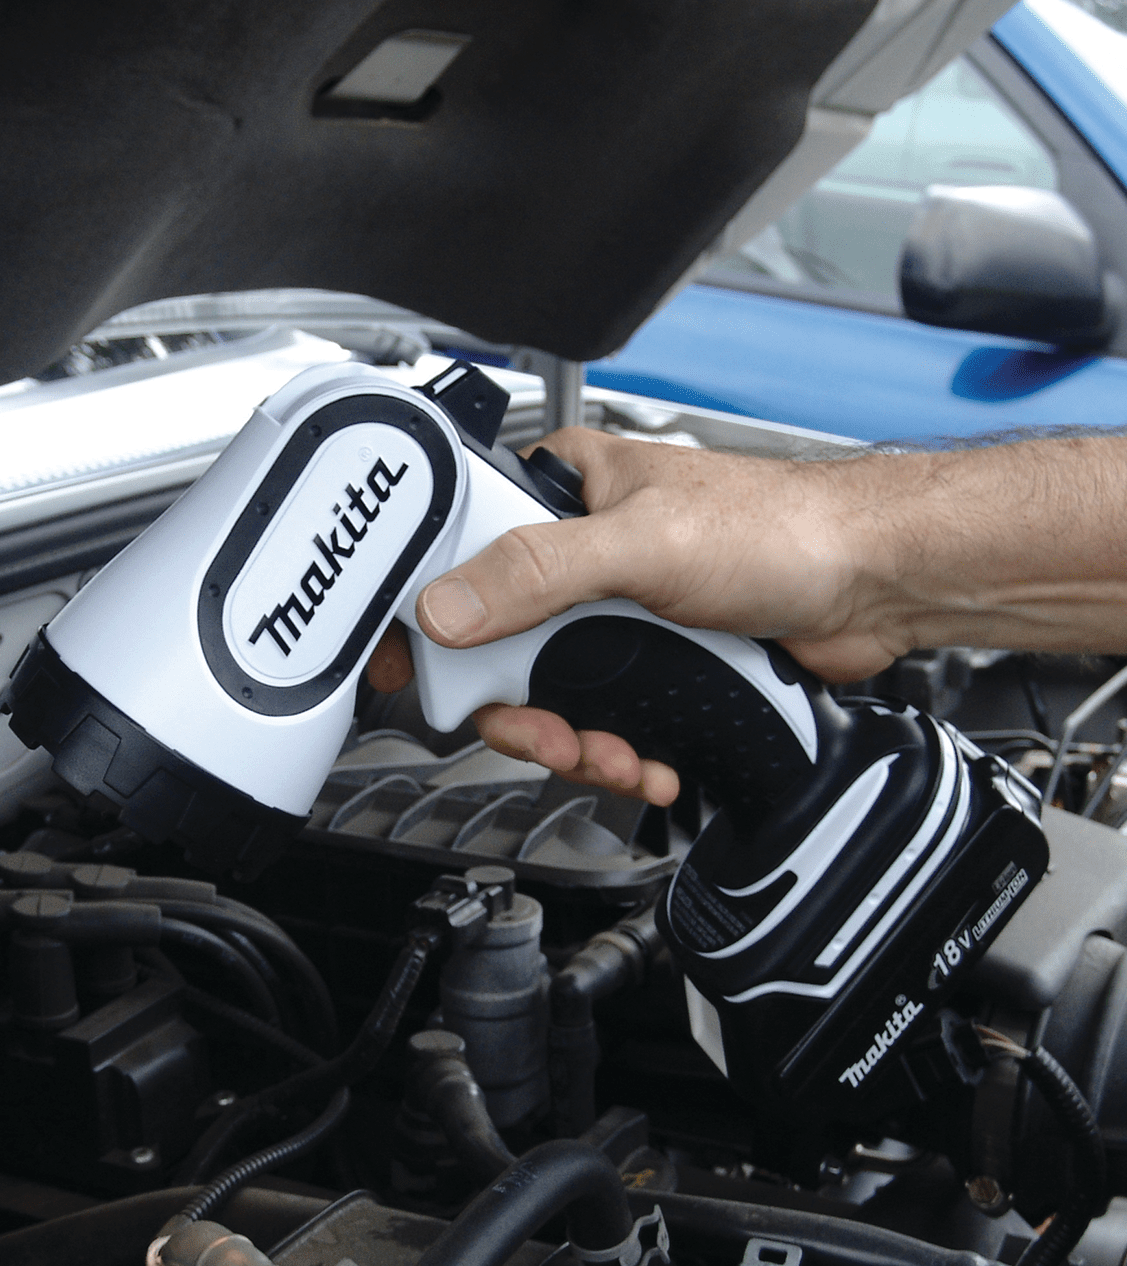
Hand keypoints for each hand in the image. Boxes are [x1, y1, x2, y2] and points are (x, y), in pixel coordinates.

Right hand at [369, 427, 900, 800]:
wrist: (872, 584)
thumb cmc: (782, 527)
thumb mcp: (641, 542)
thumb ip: (537, 572)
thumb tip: (447, 607)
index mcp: (562, 491)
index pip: (457, 550)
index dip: (426, 615)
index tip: (410, 670)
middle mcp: (577, 550)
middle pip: (497, 645)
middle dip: (523, 708)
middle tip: (547, 732)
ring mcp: (611, 608)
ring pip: (550, 692)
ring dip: (576, 740)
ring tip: (612, 753)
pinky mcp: (649, 658)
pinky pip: (602, 715)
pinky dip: (618, 750)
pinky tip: (646, 756)